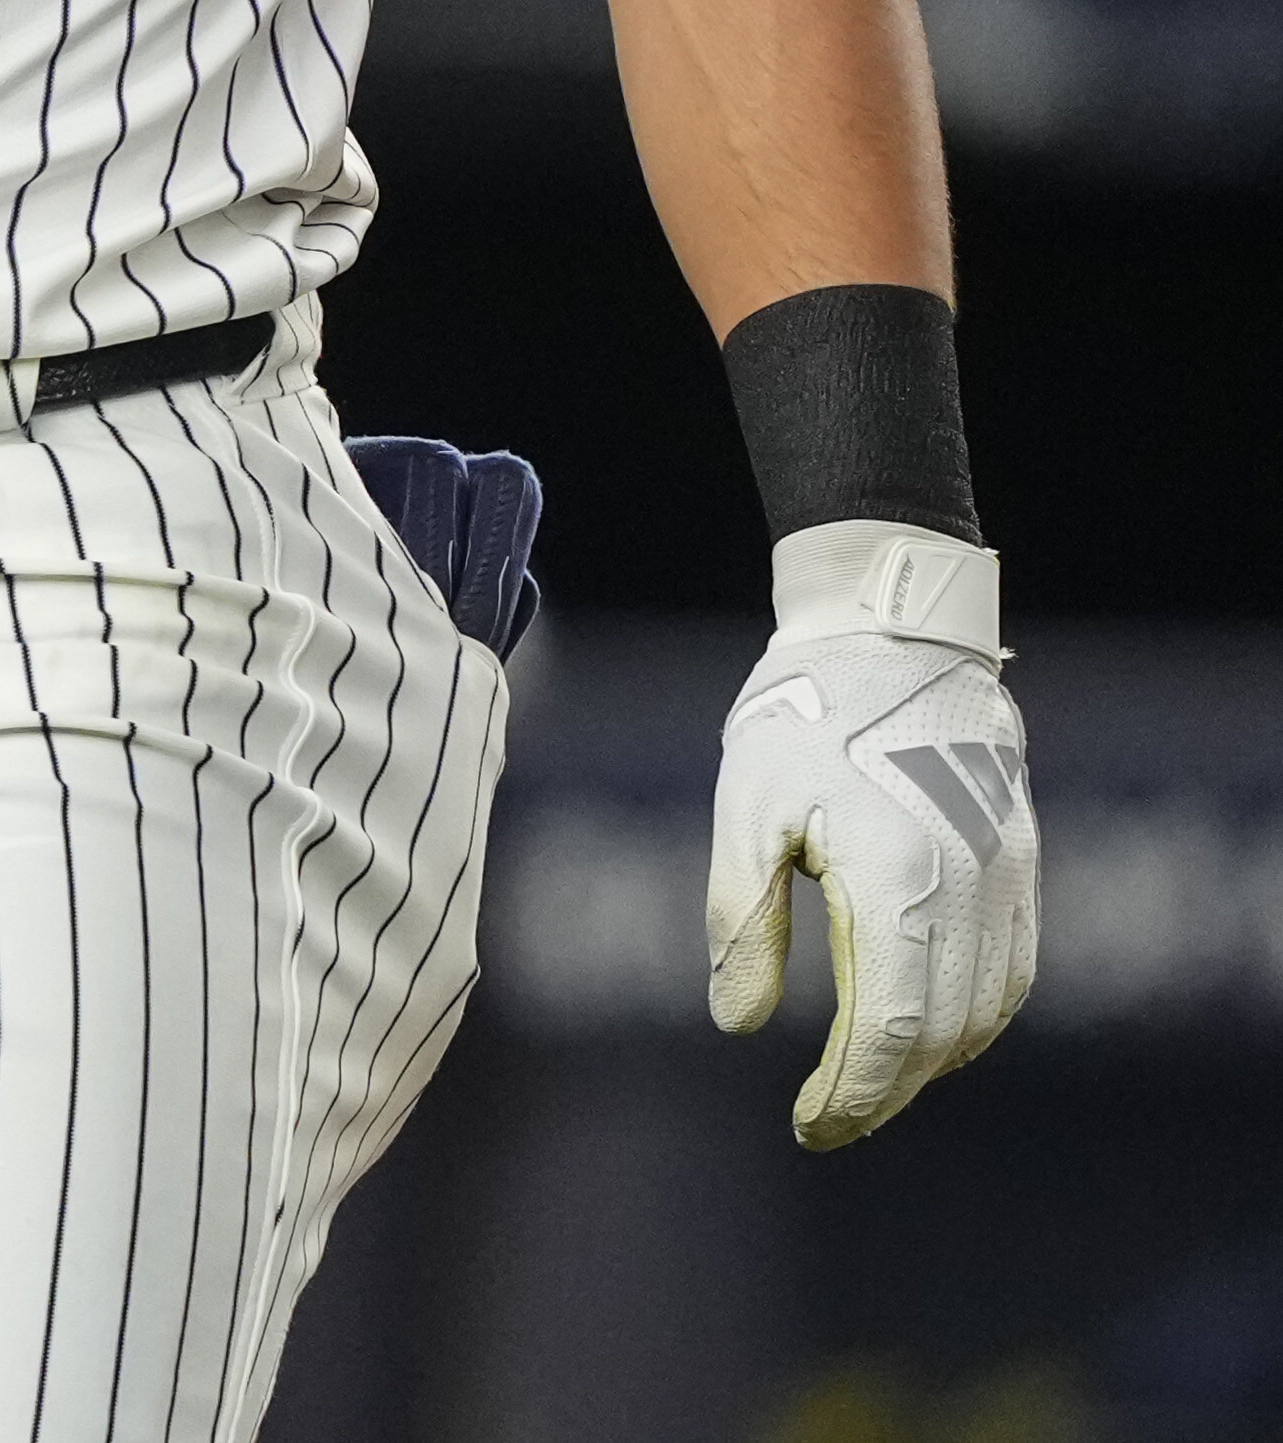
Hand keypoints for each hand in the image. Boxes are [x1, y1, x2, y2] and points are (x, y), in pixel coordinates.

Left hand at [707, 521, 1037, 1146]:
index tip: (811, 1127)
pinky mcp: (1024, 862)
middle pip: (943, 1033)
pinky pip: (1016, 968)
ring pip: (990, 1009)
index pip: (889, 1027)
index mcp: (896, 881)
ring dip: (934, 1060)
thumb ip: (741, 918)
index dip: (853, 1091)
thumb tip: (738, 1023)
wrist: (891, 636)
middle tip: (829, 1118)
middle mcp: (968, 889)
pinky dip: (977, 1016)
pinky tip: (929, 1028)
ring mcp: (1008, 877)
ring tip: (869, 1082)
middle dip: (887, 1089)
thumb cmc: (802, 716)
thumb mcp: (747, 809)